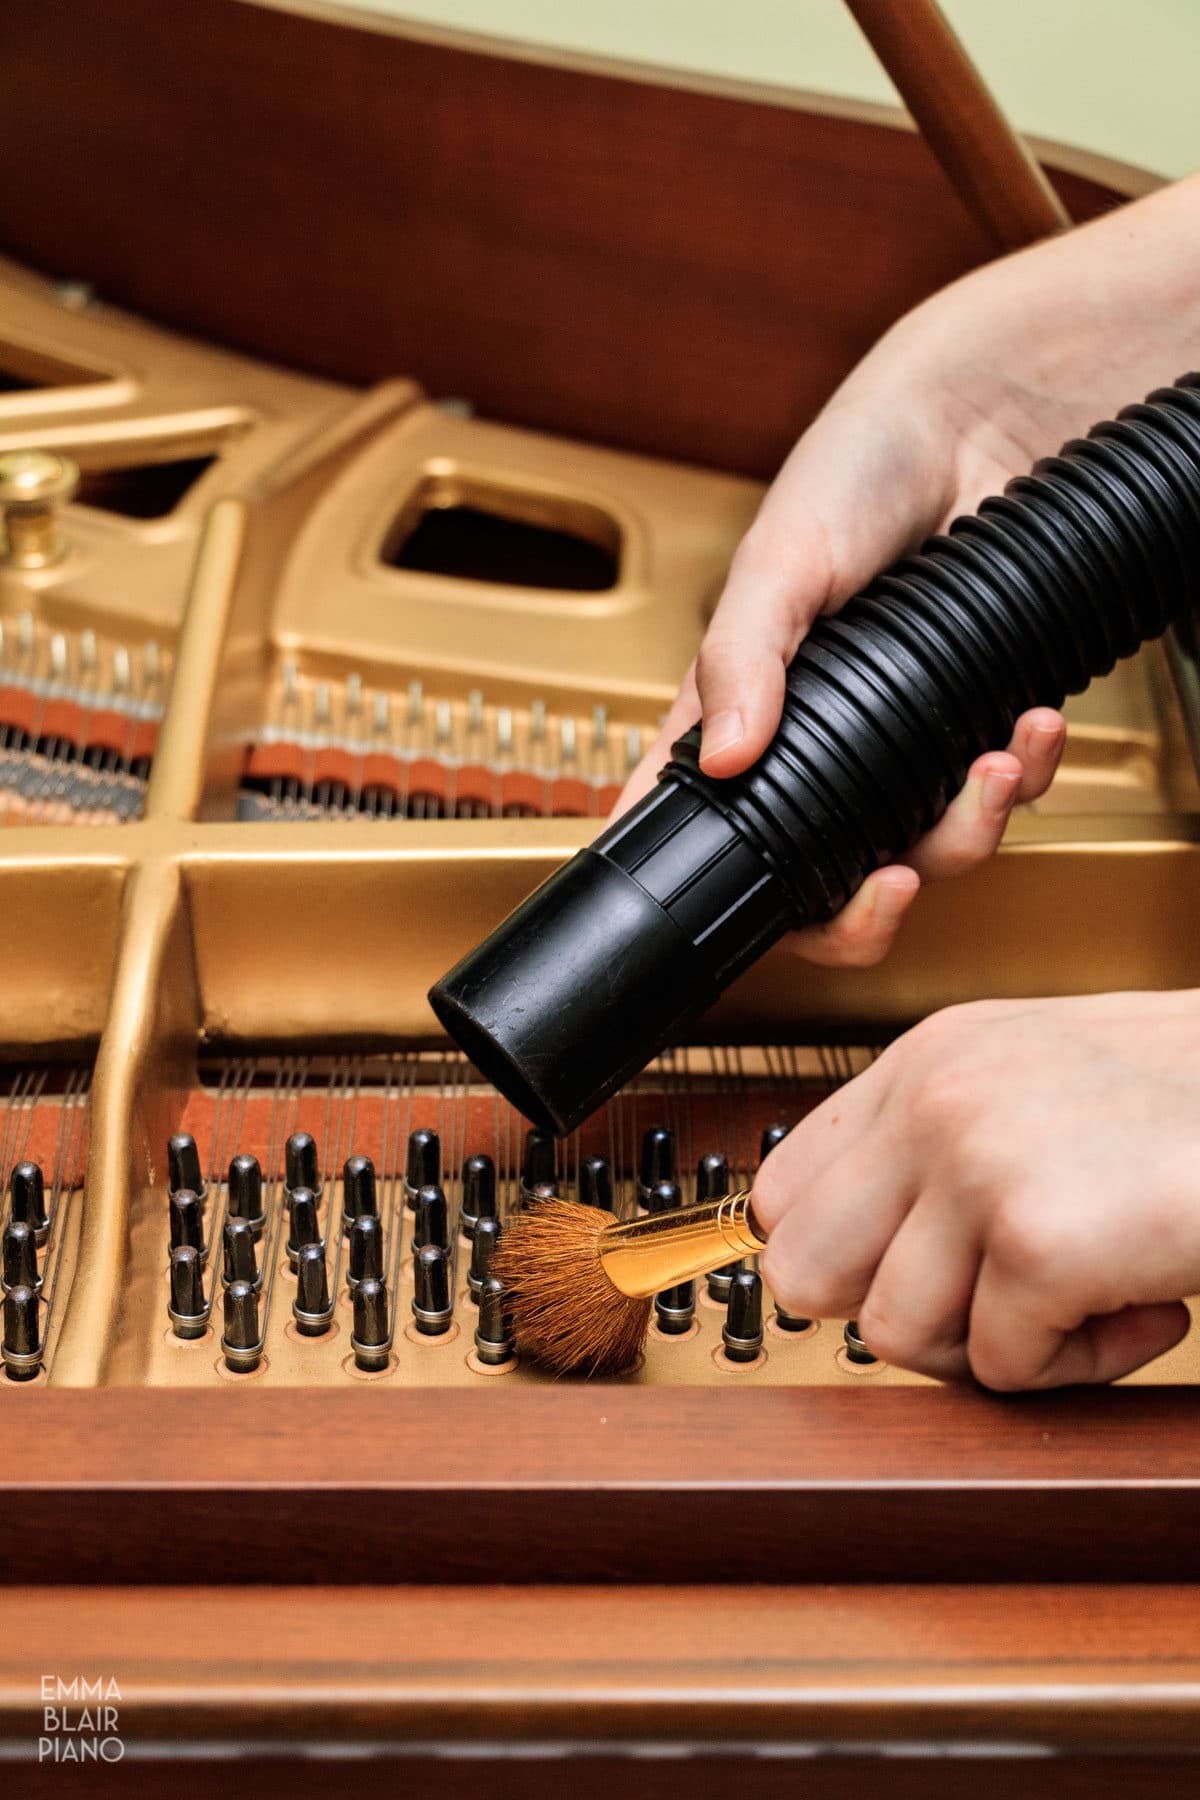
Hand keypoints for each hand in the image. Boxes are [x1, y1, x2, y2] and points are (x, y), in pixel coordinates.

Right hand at [617, 174, 1199, 967]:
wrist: (979, 424)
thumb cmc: (856, 469)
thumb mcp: (779, 559)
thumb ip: (742, 656)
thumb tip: (724, 756)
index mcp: (737, 716)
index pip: (701, 831)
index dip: (711, 893)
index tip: (745, 919)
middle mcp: (814, 747)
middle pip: (818, 882)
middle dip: (863, 908)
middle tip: (894, 887)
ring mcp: (896, 748)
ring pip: (922, 853)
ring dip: (967, 832)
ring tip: (993, 766)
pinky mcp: (969, 729)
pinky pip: (998, 796)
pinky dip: (1026, 777)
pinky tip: (1031, 729)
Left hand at [753, 991, 1199, 1388]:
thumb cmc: (1194, 1105)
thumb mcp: (1039, 1088)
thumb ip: (941, 1153)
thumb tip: (861, 1264)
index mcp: (927, 1059)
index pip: (785, 1192)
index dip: (846, 1257)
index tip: (919, 1276)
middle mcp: (936, 1098)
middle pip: (805, 1273)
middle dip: (896, 1315)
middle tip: (992, 1305)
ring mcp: (980, 1163)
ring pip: (897, 1336)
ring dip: (1001, 1347)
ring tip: (1090, 1294)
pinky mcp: (1041, 1241)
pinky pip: (1007, 1370)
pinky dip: (1084, 1366)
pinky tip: (1145, 1301)